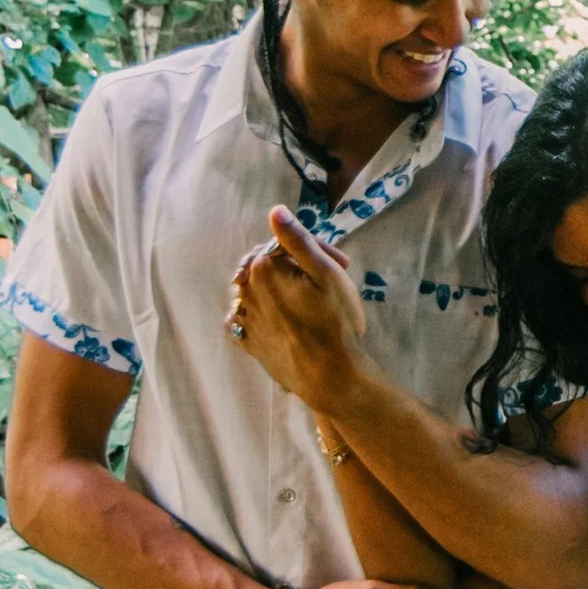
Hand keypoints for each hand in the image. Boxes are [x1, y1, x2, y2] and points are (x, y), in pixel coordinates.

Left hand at [229, 208, 371, 409]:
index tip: (343, 263)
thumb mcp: (326, 273)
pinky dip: (259, 314)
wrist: (330, 377)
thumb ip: (297, 240)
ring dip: (280, 290)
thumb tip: (275, 211)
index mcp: (262, 269)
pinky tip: (280, 320)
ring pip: (258, 291)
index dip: (316, 250)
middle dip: (298, 269)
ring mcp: (244, 320)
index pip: (286, 244)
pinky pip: (246, 320)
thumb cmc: (334, 322)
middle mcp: (245, 292)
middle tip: (330, 285)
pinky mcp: (248, 343)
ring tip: (309, 304)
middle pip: (270, 266)